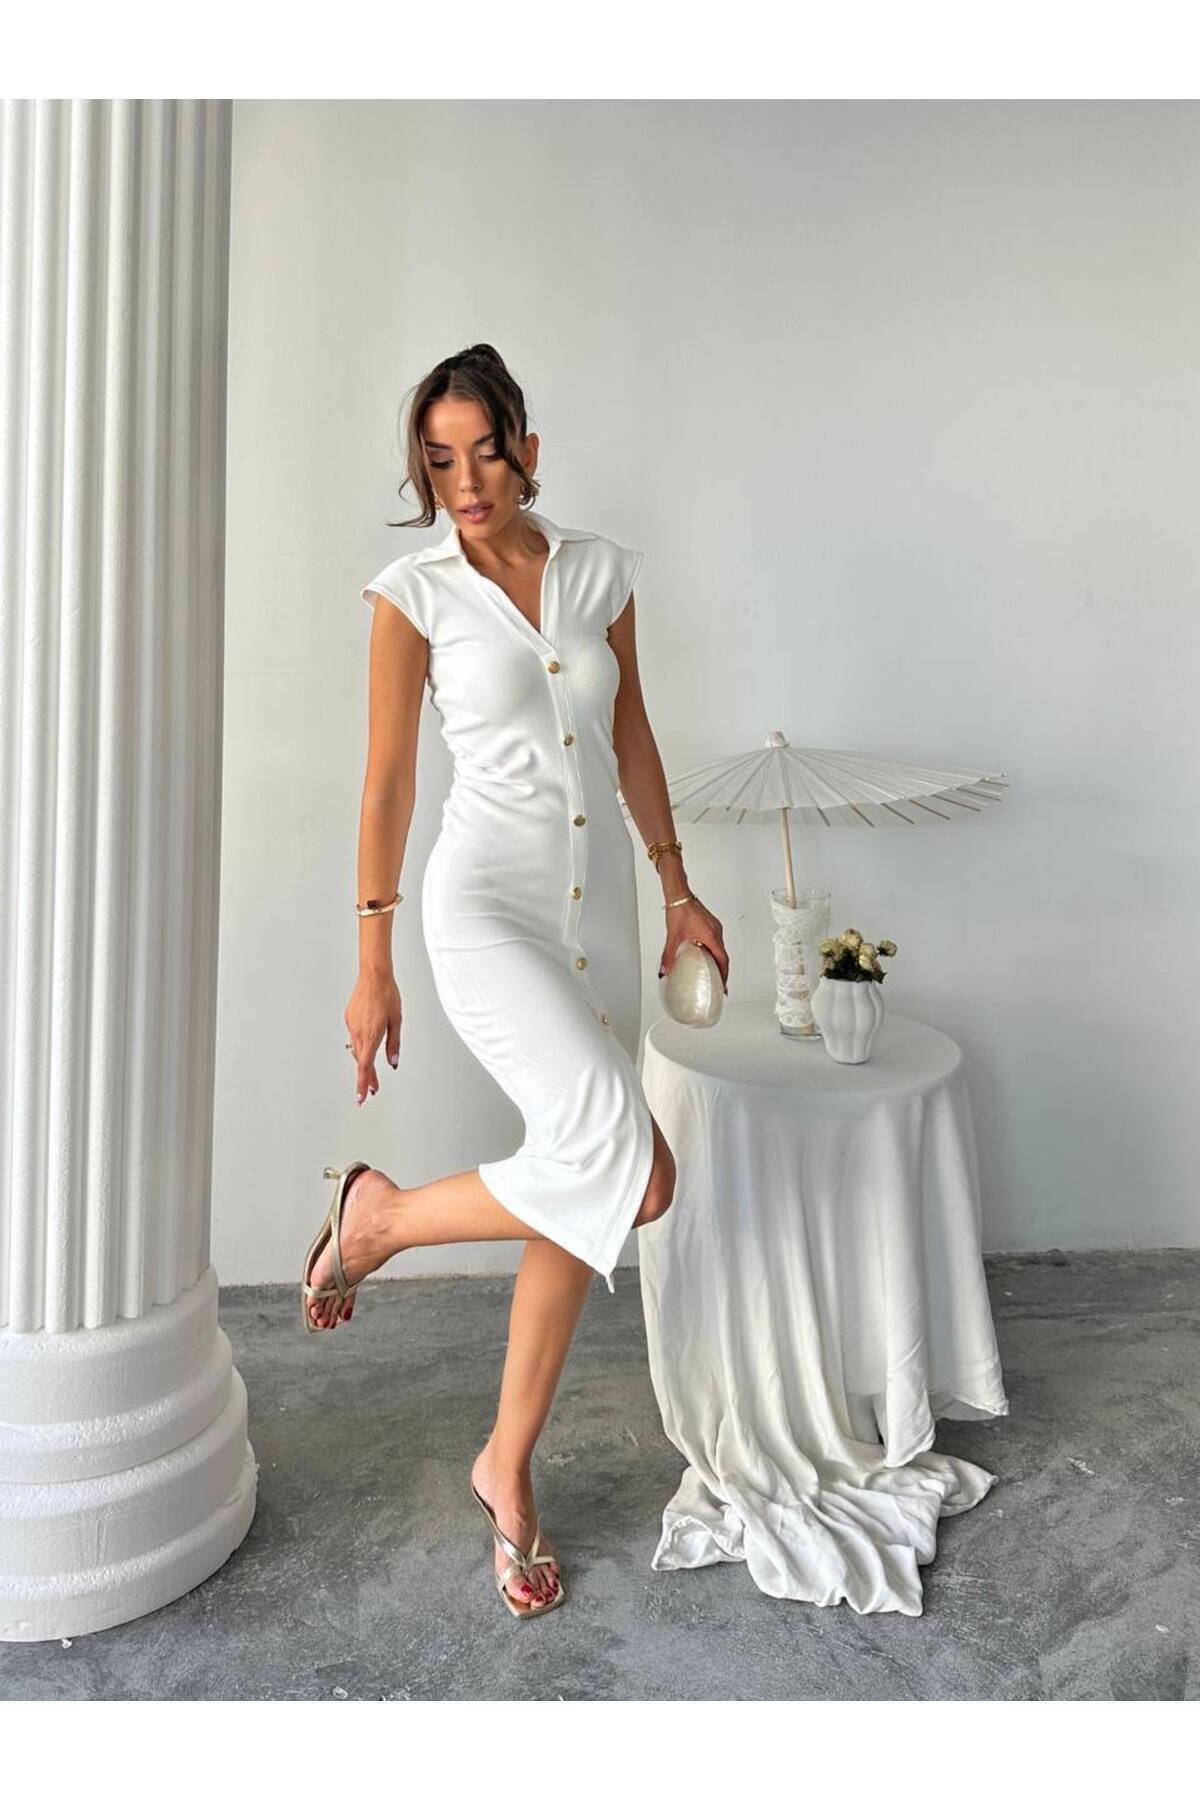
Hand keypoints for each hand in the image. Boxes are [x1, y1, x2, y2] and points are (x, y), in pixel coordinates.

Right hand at [344, 969, 402, 1105]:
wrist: (374, 975)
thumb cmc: (388, 995)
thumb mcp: (397, 1021)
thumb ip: (394, 1044)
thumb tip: (393, 1061)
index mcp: (372, 1035)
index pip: (365, 1067)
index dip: (363, 1084)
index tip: (361, 1098)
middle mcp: (359, 1032)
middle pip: (361, 1061)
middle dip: (367, 1077)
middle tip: (374, 1089)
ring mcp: (352, 1025)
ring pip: (357, 1049)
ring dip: (364, 1061)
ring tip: (373, 1073)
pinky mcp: (349, 1018)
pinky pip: (354, 1036)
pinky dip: (361, 1044)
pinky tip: (368, 1043)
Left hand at [660, 896, 728, 994]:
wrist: (679, 895)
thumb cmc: (680, 910)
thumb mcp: (673, 937)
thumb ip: (668, 956)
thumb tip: (664, 970)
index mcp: (711, 936)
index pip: (722, 960)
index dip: (724, 974)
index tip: (722, 983)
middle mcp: (716, 931)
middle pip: (723, 955)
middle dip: (721, 969)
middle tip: (718, 980)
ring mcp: (714, 927)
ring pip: (720, 947)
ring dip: (718, 959)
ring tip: (712, 969)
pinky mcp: (711, 923)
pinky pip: (716, 940)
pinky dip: (714, 949)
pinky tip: (705, 953)